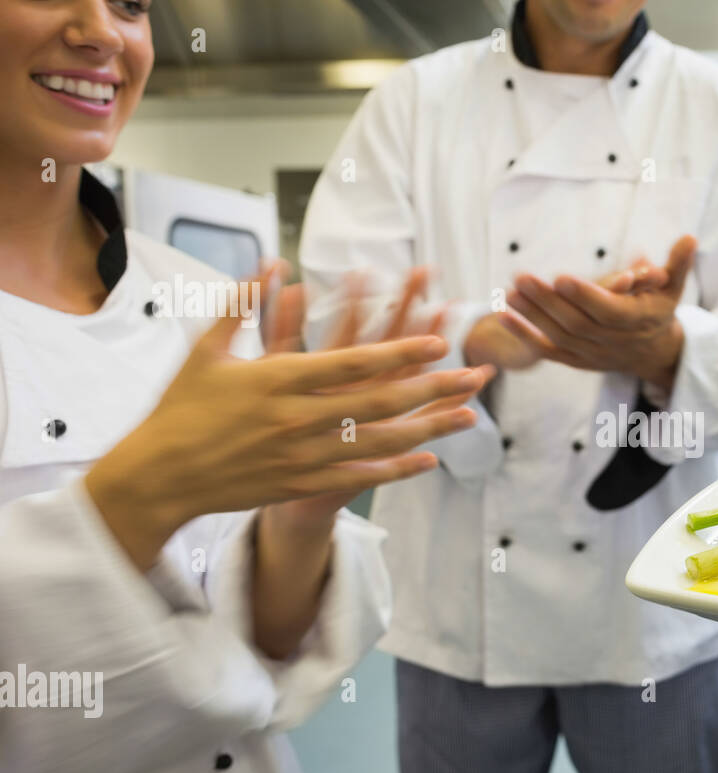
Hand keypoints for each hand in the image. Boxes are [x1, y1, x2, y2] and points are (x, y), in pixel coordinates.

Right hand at [85, 267, 491, 570]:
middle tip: (476, 375)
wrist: (160, 476)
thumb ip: (244, 303)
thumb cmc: (182, 408)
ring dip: (430, 428)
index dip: (400, 350)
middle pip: (380, 401)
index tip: (438, 340)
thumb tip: (271, 262)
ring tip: (469, 416)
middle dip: (434, 387)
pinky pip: (360, 477)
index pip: (353, 361)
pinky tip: (429, 459)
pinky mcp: (301, 484)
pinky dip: (397, 469)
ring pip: (380, 441)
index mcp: (278, 379)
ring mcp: (302, 455)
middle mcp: (296, 417)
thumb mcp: (207, 349)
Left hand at [462, 256, 672, 371]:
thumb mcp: (674, 288)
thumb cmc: (659, 311)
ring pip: (558, 335)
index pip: (607, 310)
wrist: (652, 354)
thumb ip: (678, 263)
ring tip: (509, 292)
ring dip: (531, 315)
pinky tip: (501, 315)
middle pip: (575, 322)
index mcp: (634, 321)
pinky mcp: (575, 359)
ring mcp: (591, 353)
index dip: (584, 296)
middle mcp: (610, 341)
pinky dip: (524, 334)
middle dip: (547, 302)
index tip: (561, 277)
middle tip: (521, 277)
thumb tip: (691, 237)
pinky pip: (546, 349)